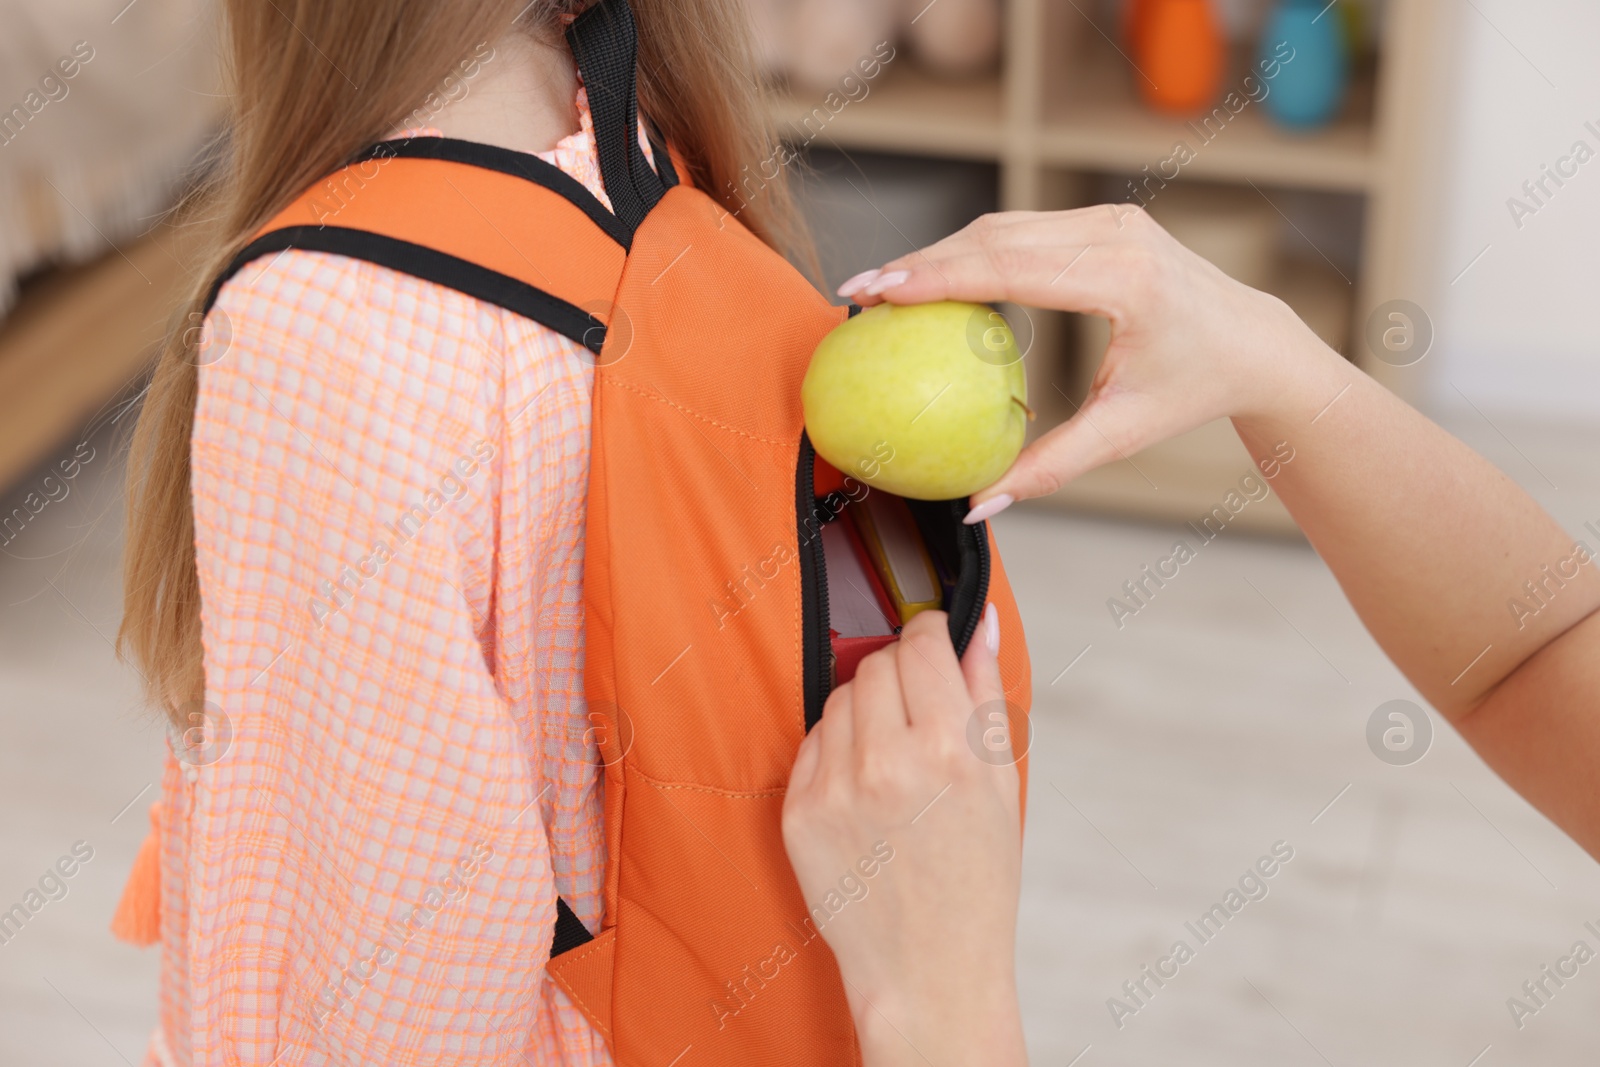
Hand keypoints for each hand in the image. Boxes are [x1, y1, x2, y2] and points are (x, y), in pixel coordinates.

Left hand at [781, 606, 1026, 1066]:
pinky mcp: (798, 812)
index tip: (933, 647)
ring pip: (840, 698)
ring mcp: (836, 788)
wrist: (928, 969)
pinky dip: (836, 752)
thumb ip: (985, 693)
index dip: (931, 635)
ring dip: (866, 712)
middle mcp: (888, 762)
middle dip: (900, 677)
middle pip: (877, 664)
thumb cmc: (976, 880)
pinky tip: (864, 791)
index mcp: (951, 750)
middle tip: (920, 718)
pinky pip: (812, 743)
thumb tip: (981, 622)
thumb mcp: (1001, 783)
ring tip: (893, 762)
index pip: (922, 642)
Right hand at [838, 206, 1348, 515]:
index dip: (936, 277)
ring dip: (941, 253)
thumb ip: (1049, 468)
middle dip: (920, 261)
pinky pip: (1021, 227)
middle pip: (994, 235)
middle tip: (859, 293)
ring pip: (1002, 224)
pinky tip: (933, 279)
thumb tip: (978, 508)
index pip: (1011, 269)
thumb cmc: (1191, 390)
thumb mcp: (1122, 434)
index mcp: (1124, 279)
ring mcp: (1109, 217)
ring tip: (885, 288)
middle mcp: (1116, 233)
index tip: (878, 292)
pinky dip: (972, 252)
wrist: (1252, 342)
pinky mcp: (1102, 217)